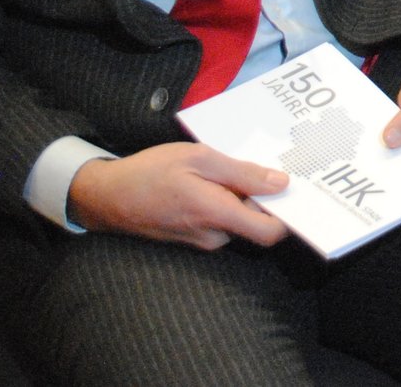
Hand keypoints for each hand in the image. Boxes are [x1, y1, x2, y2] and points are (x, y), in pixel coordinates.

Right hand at [66, 142, 289, 249]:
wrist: (106, 197)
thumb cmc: (150, 172)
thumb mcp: (198, 159)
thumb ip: (241, 173)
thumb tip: (281, 183)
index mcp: (217, 215)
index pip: (270, 233)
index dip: (288, 214)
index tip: (295, 189)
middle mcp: (213, 236)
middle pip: (256, 223)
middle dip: (263, 198)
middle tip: (264, 164)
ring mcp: (202, 241)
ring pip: (238, 221)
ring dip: (241, 197)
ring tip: (231, 167)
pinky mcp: (192, 238)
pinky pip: (221, 222)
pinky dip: (225, 203)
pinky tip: (214, 179)